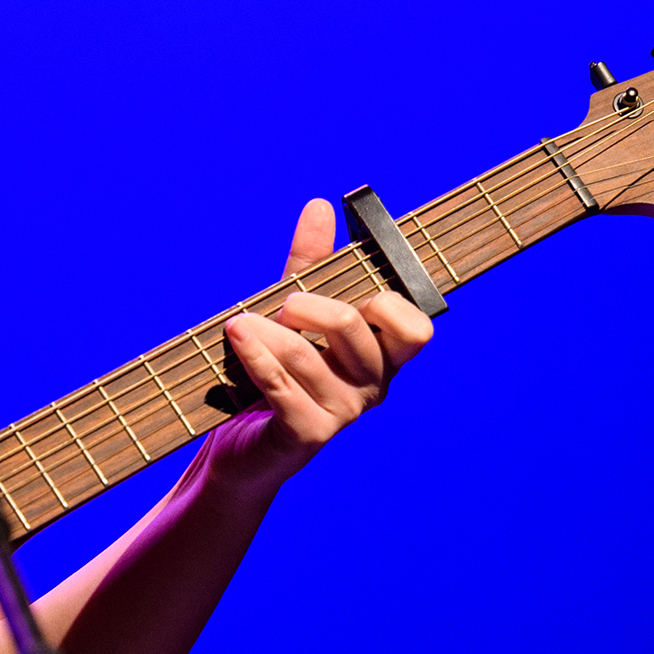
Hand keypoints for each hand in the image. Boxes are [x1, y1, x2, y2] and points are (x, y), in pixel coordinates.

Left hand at [211, 198, 433, 493]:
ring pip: (306, 354)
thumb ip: (311, 264)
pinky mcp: (305, 435)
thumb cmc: (276, 373)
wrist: (243, 447)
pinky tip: (237, 337)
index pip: (416, 328)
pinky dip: (255, 356)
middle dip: (307, 305)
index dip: (387, 301)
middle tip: (281, 308)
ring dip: (264, 331)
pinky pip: (280, 386)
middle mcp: (371, 387)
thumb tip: (320, 206)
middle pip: (353, 324)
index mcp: (382, 357)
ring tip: (238, 325)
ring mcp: (341, 414)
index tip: (350, 289)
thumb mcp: (294, 314)